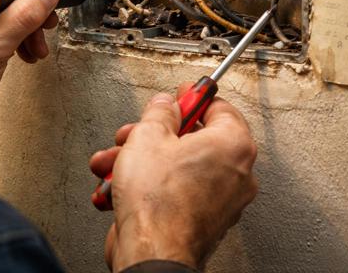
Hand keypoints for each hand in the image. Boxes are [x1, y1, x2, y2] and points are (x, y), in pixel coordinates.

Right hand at [89, 84, 257, 271]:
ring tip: (111, 164)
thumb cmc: (158, 202)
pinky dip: (148, 187)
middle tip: (133, 133)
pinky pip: (175, 192)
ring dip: (140, 162)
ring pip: (177, 167)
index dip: (192, 98)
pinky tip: (116, 188)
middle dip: (153, 136)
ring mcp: (221, 201)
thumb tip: (164, 105)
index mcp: (233, 144)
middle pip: (193, 139)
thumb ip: (159, 112)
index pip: (219, 107)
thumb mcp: (148, 136)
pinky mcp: (203, 221)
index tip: (178, 95)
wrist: (151, 253)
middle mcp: (236, 173)